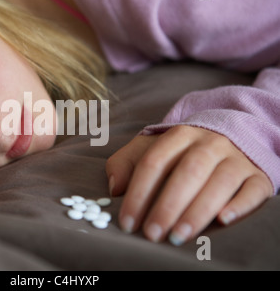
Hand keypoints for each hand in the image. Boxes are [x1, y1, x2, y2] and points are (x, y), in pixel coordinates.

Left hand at [106, 125, 272, 244]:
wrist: (229, 136)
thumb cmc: (181, 152)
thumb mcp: (150, 149)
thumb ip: (125, 163)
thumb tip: (114, 188)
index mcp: (178, 136)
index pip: (154, 162)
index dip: (138, 193)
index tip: (127, 222)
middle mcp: (209, 144)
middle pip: (188, 172)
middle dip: (168, 205)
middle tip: (152, 233)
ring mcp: (235, 158)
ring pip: (219, 182)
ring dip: (198, 210)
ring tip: (178, 235)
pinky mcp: (257, 175)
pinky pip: (253, 190)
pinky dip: (240, 205)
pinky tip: (223, 220)